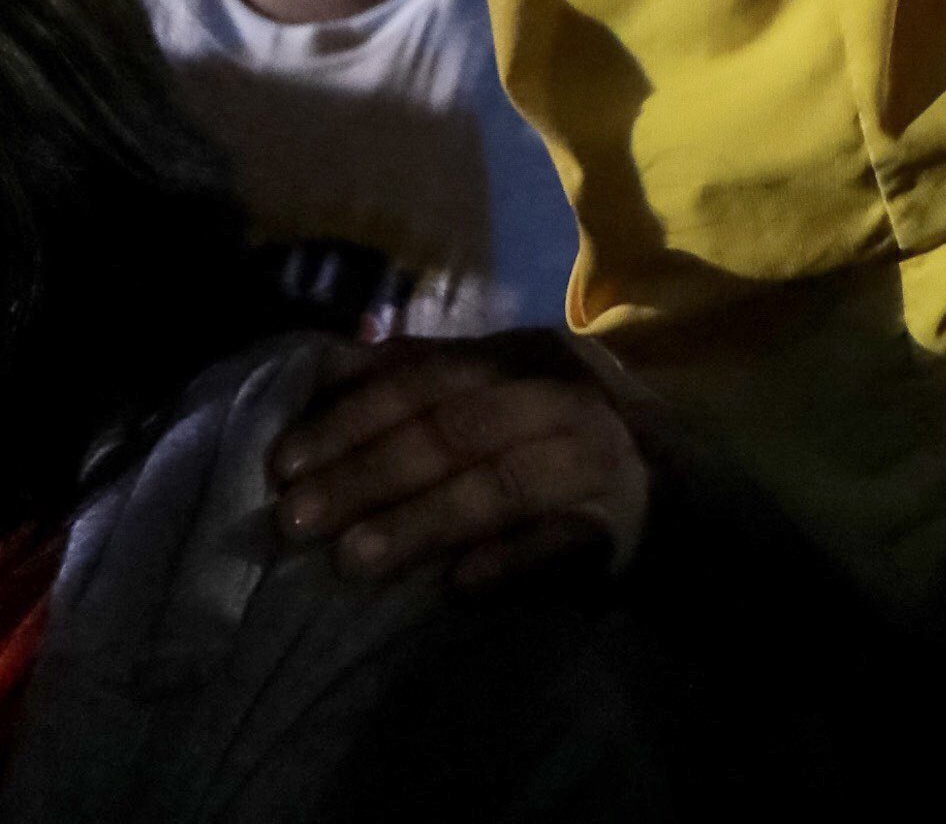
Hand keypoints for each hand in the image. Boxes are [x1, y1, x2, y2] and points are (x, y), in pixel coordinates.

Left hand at [266, 334, 648, 587]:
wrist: (663, 481)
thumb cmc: (552, 433)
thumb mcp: (495, 385)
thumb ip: (418, 373)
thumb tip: (326, 363)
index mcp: (519, 359)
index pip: (425, 382)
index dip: (351, 420)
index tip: (282, 464)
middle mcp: (557, 400)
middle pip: (453, 432)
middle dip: (368, 474)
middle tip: (296, 521)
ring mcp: (592, 462)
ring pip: (500, 486)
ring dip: (424, 520)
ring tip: (354, 560)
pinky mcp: (614, 525)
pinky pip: (560, 542)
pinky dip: (511, 560)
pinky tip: (460, 585)